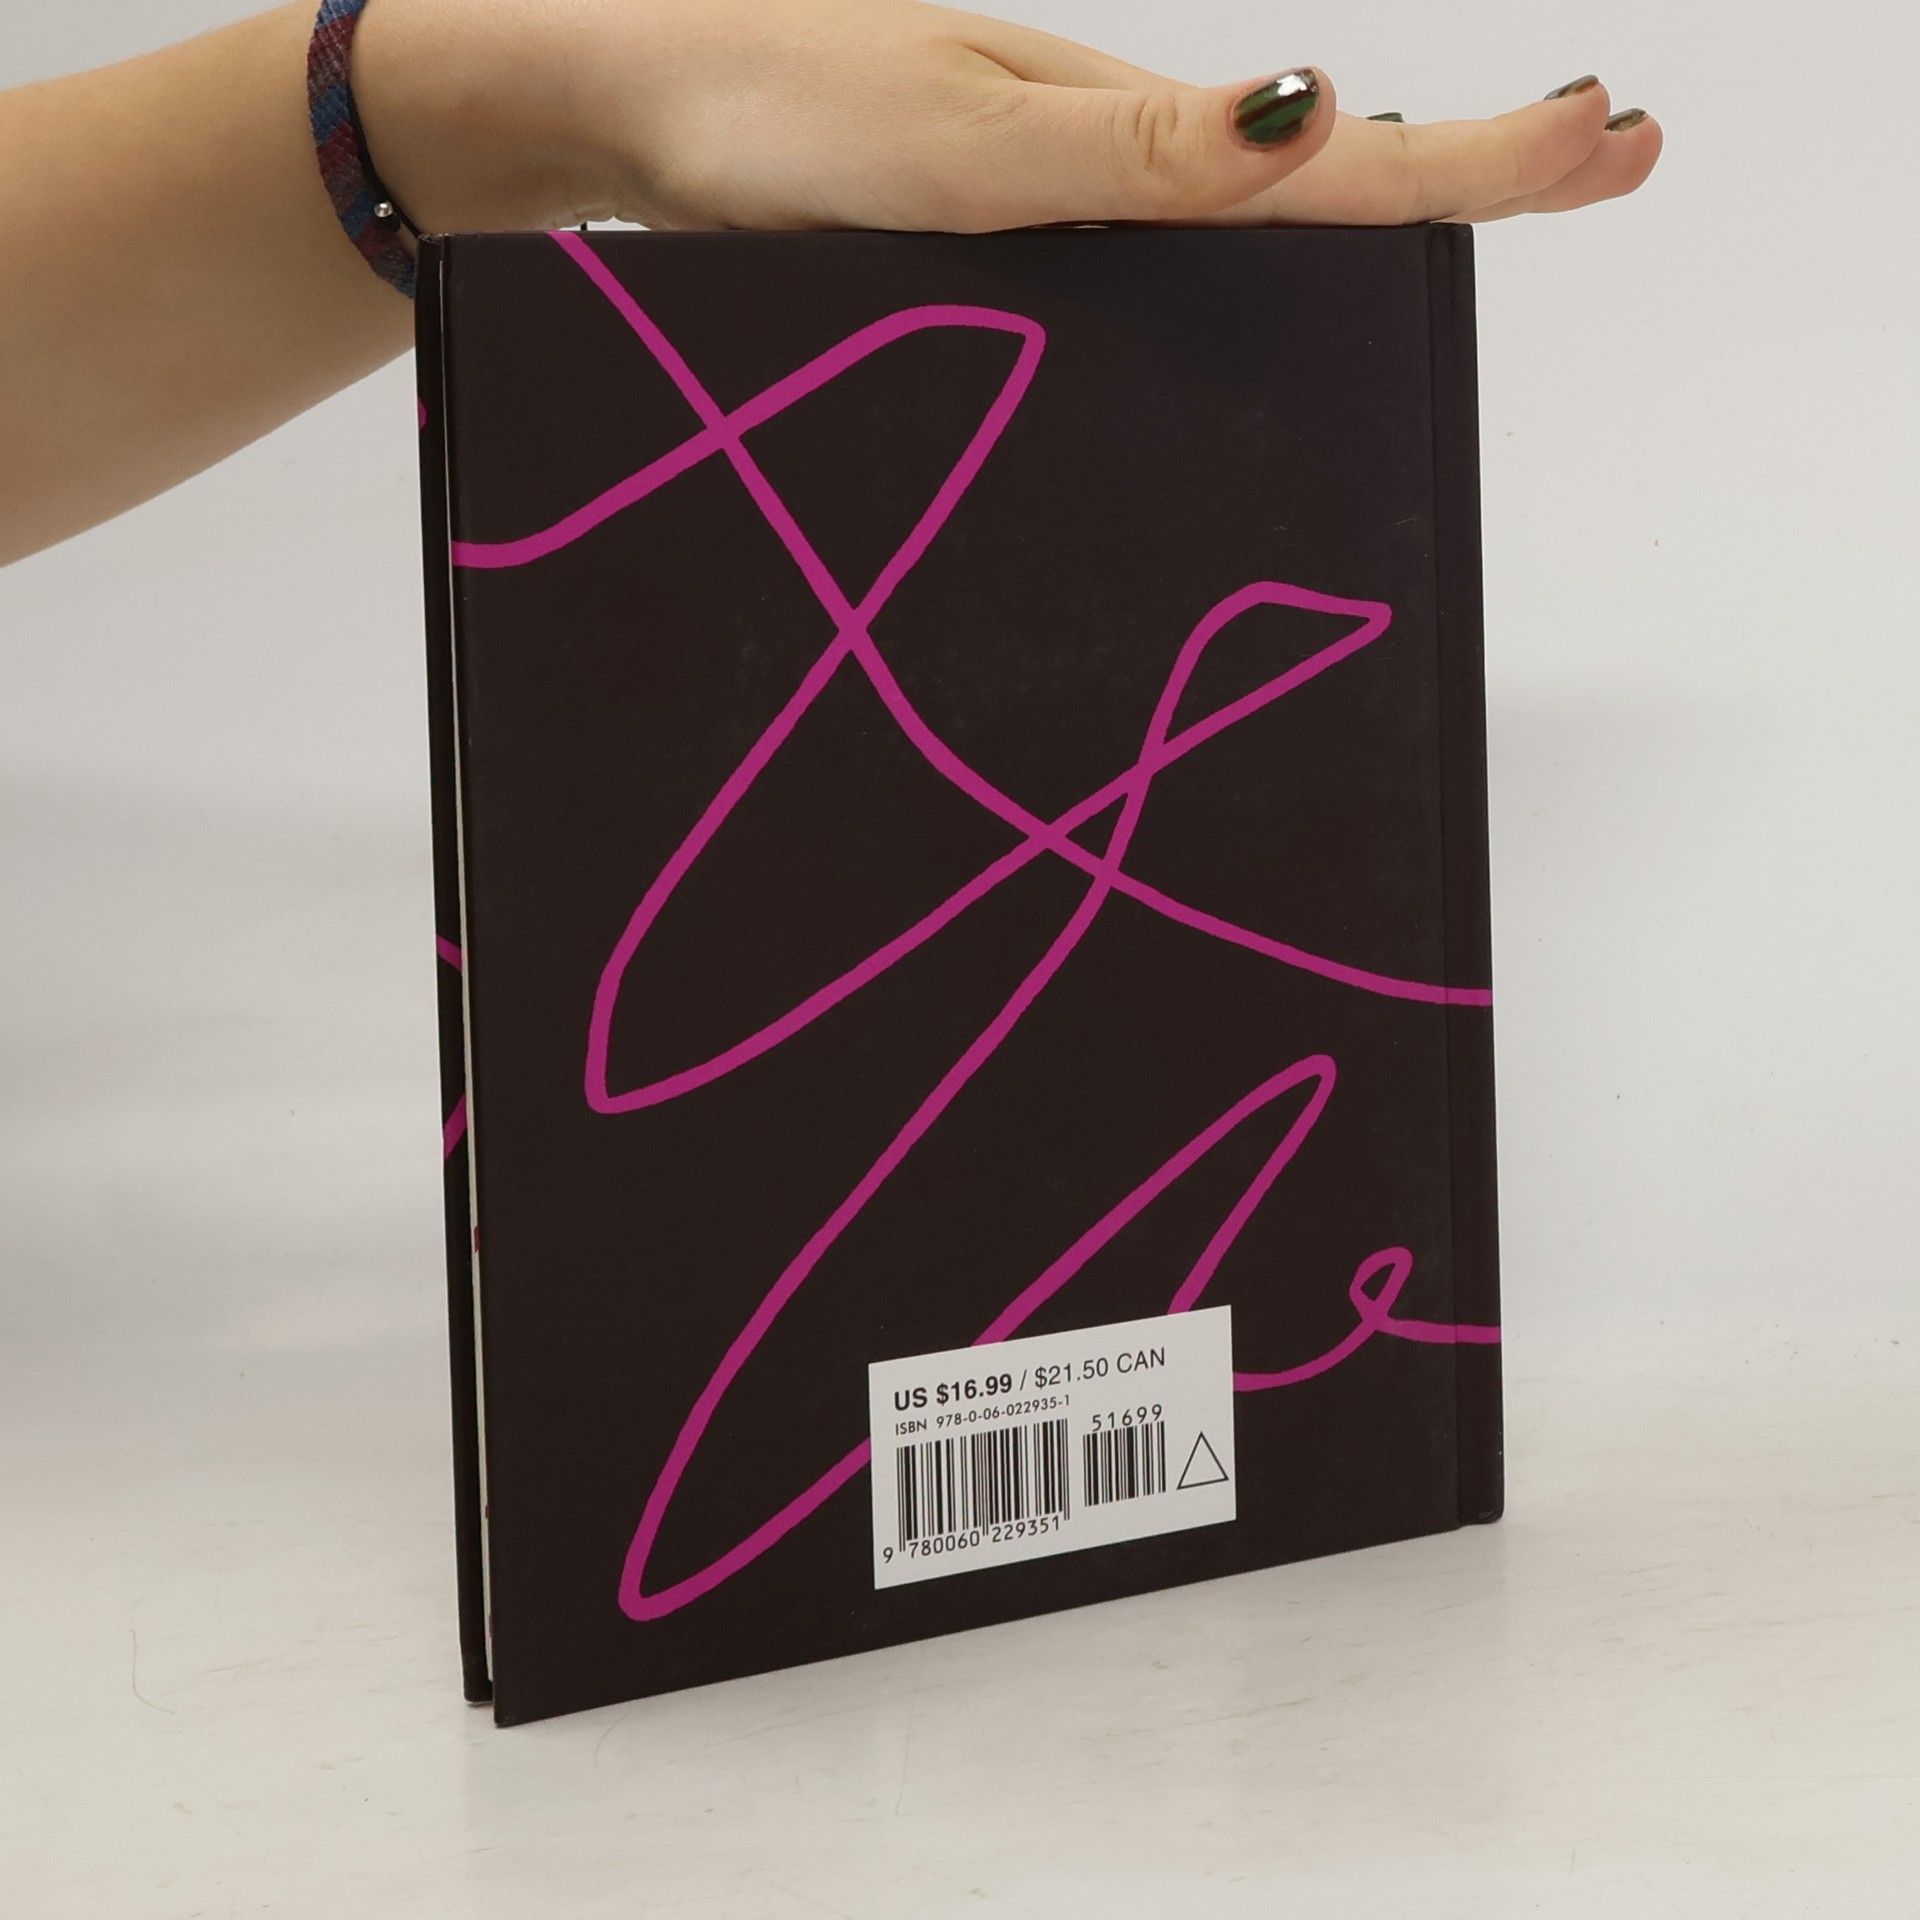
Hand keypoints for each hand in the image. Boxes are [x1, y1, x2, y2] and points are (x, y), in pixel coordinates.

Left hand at [356, 0, 1660, 235]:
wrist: (620, 100)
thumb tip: (1320, 123)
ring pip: (1229, 229)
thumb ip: (1139, 157)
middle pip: (1316, 183)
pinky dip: (1223, 275)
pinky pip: (1135, 268)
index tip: (1620, 144)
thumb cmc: (772, 108)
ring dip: (1356, 225)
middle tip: (1594, 162)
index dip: (1483, 159)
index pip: (1342, 157)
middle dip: (1459, 179)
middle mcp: (1103, 168)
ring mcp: (1048, 205)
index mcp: (1125, 139)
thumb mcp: (965, 142)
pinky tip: (1235, 311)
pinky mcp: (986, 243)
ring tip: (1465, 229)